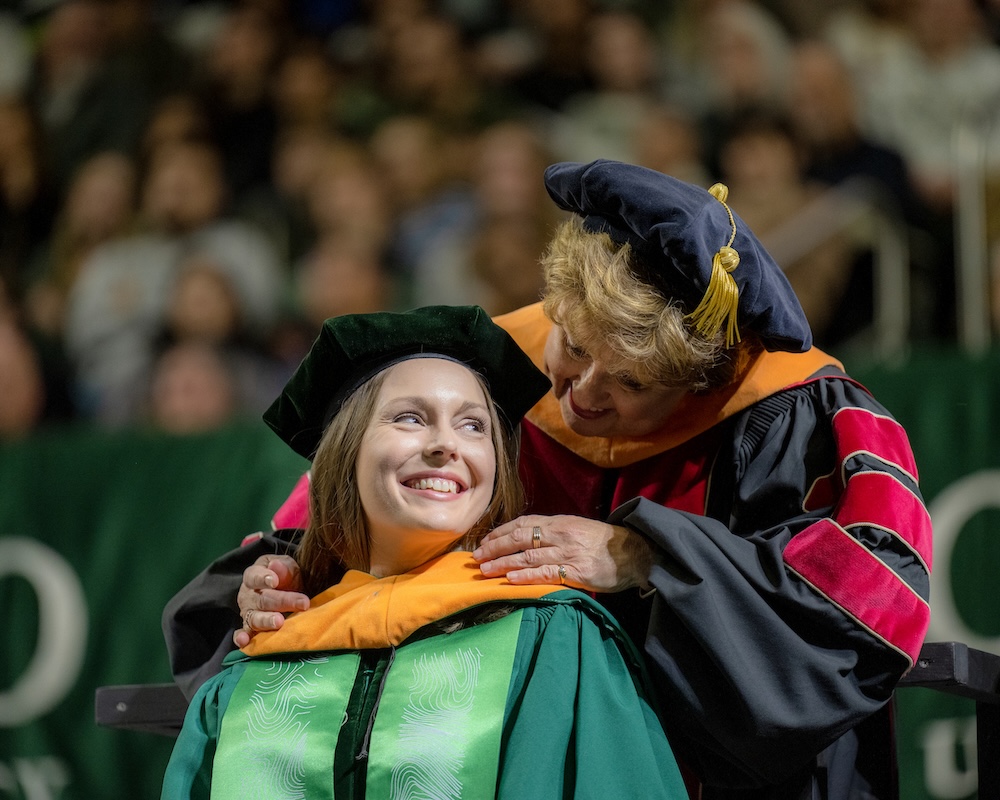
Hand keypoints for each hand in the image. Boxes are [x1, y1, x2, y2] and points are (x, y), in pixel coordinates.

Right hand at [233, 554, 309, 646]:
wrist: (284, 589)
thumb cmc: (285, 576)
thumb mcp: (287, 567)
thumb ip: (284, 568)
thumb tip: (275, 566)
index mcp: (253, 575)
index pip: (255, 576)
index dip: (264, 578)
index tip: (275, 581)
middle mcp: (248, 596)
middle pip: (262, 599)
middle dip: (282, 601)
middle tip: (302, 603)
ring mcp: (248, 613)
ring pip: (254, 618)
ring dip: (267, 621)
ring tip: (279, 622)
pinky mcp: (249, 629)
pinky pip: (244, 634)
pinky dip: (242, 638)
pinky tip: (244, 641)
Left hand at [473, 514, 652, 593]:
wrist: (634, 553)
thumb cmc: (604, 543)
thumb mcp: (576, 529)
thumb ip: (554, 533)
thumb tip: (527, 540)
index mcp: (559, 522)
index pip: (523, 523)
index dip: (501, 532)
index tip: (484, 541)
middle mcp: (560, 534)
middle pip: (520, 538)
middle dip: (495, 547)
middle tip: (477, 557)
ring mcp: (567, 553)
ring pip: (528, 556)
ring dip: (503, 563)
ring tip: (485, 570)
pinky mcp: (575, 572)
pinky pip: (546, 574)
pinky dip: (526, 576)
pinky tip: (510, 580)